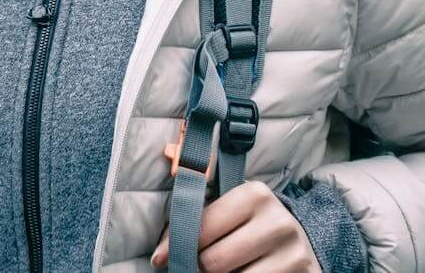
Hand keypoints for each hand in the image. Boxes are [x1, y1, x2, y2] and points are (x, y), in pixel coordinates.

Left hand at [151, 180, 320, 271]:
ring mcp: (293, 254)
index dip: (177, 245)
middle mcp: (276, 222)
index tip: (161, 259)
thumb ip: (199, 221)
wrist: (300, 240)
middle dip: (200, 267)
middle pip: (214, 261)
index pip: (203, 227)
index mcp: (254, 195)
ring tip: (226, 268)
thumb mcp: (229, 212)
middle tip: (198, 265)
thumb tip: (161, 255)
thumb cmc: (250, 224)